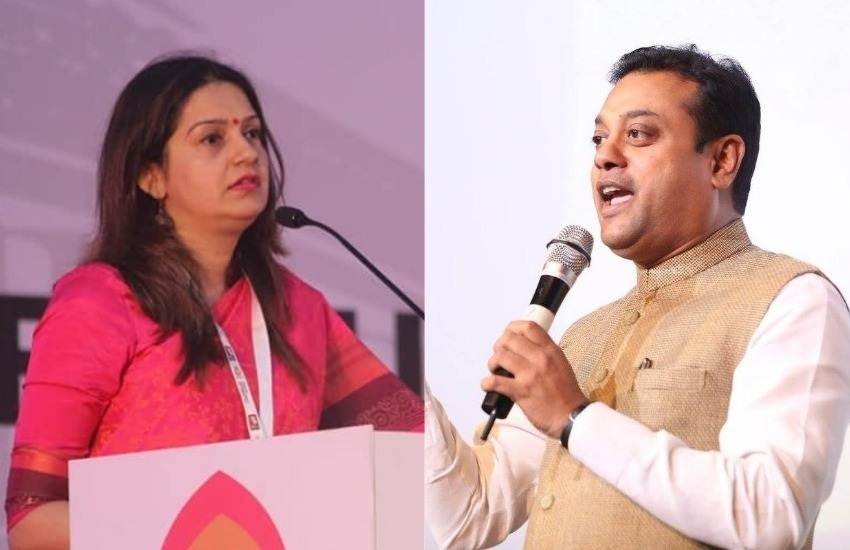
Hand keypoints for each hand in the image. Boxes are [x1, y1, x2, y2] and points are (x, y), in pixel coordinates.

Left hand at [481, 320, 587, 437]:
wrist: (572, 416)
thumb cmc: (566, 394)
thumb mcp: (560, 363)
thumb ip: (543, 352)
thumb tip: (522, 346)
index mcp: (551, 350)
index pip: (528, 326)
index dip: (512, 328)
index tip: (507, 335)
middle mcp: (540, 358)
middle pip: (509, 338)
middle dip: (499, 346)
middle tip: (500, 356)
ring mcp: (530, 374)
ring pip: (500, 356)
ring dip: (492, 363)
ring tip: (495, 371)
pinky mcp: (521, 391)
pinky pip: (494, 381)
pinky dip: (487, 383)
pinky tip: (489, 386)